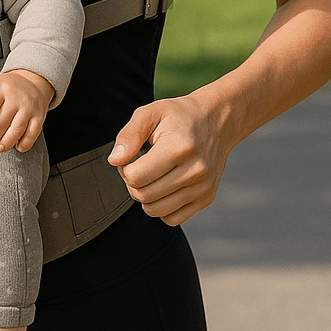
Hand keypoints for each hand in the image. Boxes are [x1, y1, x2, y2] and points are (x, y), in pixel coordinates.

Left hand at [0, 69, 53, 152]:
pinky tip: (18, 146)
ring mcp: (29, 106)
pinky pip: (32, 134)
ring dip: (5, 144)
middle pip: (0, 124)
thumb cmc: (4, 90)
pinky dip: (24, 144)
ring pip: (16, 131)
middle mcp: (15, 96)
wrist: (30, 80)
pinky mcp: (40, 115)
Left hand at [108, 93, 230, 225]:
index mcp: (178, 148)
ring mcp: (203, 187)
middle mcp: (194, 171)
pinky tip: (163, 187)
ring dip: (145, 196)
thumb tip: (114, 160)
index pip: (136, 177)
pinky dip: (161, 207)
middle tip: (139, 165)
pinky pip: (173, 219)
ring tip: (151, 176)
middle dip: (132, 183)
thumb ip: (129, 135)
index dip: (124, 168)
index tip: (131, 156)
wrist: (216, 120)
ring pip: (156, 211)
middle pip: (143, 196)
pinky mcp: (207, 198)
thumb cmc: (179, 116)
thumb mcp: (151, 112)